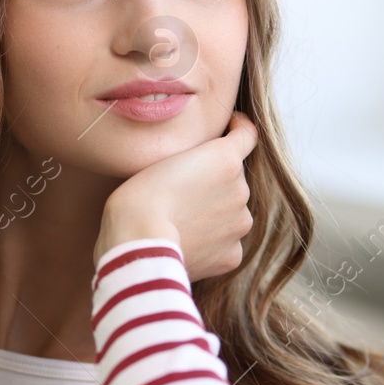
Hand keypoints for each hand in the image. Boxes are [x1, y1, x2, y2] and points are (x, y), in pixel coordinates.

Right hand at [94, 110, 258, 281]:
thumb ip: (192, 158)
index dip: (238, 128)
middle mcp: (241, 189)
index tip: (231, 128)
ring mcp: (239, 224)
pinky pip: (225, 245)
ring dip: (213, 215)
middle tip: (181, 195)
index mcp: (225, 158)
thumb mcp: (161, 158)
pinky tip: (185, 244)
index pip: (247, 135)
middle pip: (232, 181)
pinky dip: (210, 245)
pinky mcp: (231, 256)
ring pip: (230, 214)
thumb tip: (199, 167)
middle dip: (214, 184)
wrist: (137, 242)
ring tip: (180, 224)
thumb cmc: (136, 198)